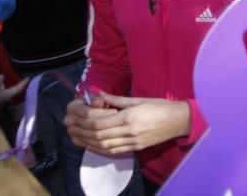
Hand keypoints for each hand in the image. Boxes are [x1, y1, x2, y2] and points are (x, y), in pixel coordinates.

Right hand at [0, 75, 28, 107]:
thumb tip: (2, 76)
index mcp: (8, 95)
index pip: (19, 88)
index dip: (23, 83)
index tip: (28, 78)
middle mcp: (7, 100)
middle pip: (11, 91)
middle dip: (10, 86)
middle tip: (10, 79)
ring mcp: (0, 104)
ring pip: (3, 94)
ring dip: (2, 89)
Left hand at [64, 92, 190, 154]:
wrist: (179, 121)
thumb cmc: (161, 107)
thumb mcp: (139, 99)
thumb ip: (116, 100)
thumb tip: (98, 96)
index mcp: (129, 116)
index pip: (98, 120)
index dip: (82, 116)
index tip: (73, 109)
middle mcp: (128, 132)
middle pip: (96, 133)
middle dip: (78, 128)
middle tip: (67, 121)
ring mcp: (130, 142)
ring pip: (100, 144)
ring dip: (83, 140)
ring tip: (72, 133)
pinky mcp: (133, 148)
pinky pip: (110, 151)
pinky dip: (96, 148)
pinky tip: (87, 143)